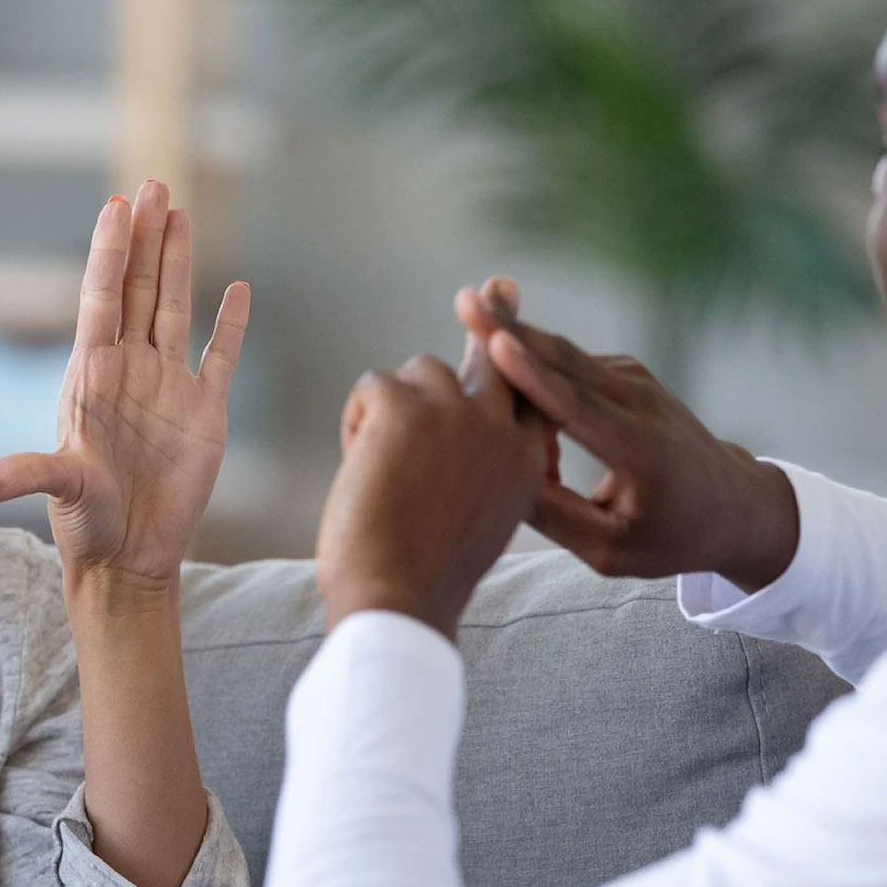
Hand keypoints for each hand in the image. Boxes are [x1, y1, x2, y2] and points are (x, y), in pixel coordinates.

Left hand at [0, 181, 250, 593]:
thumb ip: (24, 476)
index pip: (100, 297)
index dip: (109, 251)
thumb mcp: (55, 492)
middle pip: (138, 287)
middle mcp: (130, 369)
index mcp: (92, 375)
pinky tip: (238, 289)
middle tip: (153, 184)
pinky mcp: (204, 411)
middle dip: (146, 236)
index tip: (116, 206)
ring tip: (180, 211)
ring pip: (174, 307)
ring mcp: (168, 386)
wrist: (129, 559)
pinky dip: (231, 324)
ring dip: (179, 261)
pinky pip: (220, 356)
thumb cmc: (86, 525)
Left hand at [315, 339, 549, 639]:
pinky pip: (372, 385)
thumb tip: (452, 436)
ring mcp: (454, 411)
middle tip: (494, 287)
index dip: (519, 361)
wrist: (397, 598)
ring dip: (394, 409)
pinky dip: (357, 421)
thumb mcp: (475, 521)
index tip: (521, 322)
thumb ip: (479, 472)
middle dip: (493, 318)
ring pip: (417, 372)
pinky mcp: (403, 404)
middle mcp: (500, 429)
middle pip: (493, 355)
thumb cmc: (424, 577)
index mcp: (525, 464)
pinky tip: (359, 466)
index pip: (529, 394)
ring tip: (382, 471)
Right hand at [456, 277, 798, 591]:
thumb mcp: (612, 551)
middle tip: (464, 300)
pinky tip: (506, 384)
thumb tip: (497, 478)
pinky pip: (570, 365)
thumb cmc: (672, 536)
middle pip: (565, 361)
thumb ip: (556, 519)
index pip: (576, 407)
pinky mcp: (626, 373)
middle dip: (512, 330)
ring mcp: (636, 381)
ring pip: (564, 356)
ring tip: (468, 314)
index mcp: (640, 450)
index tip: (496, 344)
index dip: (533, 376)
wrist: (735, 505)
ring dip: (514, 343)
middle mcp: (641, 404)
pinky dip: (534, 369)